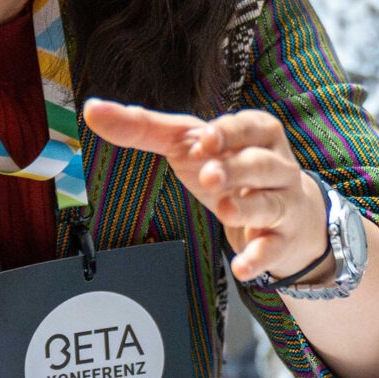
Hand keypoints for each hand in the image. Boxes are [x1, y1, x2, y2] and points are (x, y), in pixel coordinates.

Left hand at [84, 101, 328, 283]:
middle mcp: (276, 165)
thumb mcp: (189, 146)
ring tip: (226, 211)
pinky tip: (241, 267)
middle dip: (235, 169)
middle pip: (259, 163)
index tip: (203, 141)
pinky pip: (273, 248)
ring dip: (247, 207)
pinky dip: (258, 257)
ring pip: (270, 202)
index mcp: (255, 133)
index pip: (247, 126)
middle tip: (209, 176)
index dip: (226, 133)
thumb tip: (92, 110)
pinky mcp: (282, 239)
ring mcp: (282, 202)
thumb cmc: (230, 169)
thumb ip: (144, 128)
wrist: (286, 214)